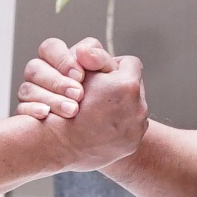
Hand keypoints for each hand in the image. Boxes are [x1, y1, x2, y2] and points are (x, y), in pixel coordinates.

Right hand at [15, 36, 99, 119]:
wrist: (103, 120)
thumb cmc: (105, 91)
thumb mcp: (108, 72)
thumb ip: (98, 58)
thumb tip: (83, 52)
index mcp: (58, 57)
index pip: (50, 47)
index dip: (62, 60)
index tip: (80, 76)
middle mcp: (40, 72)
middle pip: (34, 68)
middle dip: (57, 82)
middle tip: (78, 95)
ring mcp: (31, 91)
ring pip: (27, 89)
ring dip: (50, 99)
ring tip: (71, 110)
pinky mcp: (28, 111)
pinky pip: (21, 109)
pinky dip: (33, 110)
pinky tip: (46, 115)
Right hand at [46, 49, 147, 170]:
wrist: (57, 146)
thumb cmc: (63, 105)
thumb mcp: (77, 74)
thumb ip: (92, 57)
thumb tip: (90, 49)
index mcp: (127, 86)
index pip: (129, 63)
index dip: (111, 66)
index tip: (98, 73)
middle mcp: (139, 108)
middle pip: (134, 86)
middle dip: (117, 87)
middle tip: (98, 92)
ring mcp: (137, 129)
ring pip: (133, 108)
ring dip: (119, 107)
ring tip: (98, 111)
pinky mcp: (132, 145)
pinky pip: (131, 128)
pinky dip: (118, 126)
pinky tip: (99, 126)